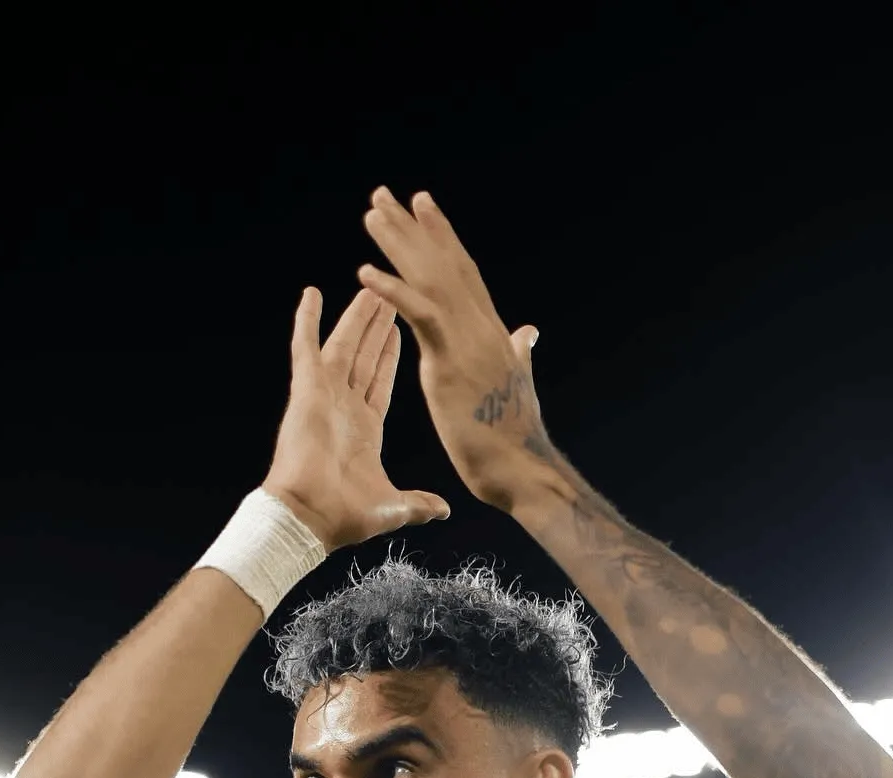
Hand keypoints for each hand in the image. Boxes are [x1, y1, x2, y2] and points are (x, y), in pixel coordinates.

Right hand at [264, 286, 449, 550]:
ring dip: (356, 317)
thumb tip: (442, 509)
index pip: (380, 382)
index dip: (389, 357)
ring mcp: (325, 396)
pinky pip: (306, 347)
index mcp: (365, 430)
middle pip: (364, 356)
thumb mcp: (392, 507)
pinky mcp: (308, 390)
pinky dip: (307, 320)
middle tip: (388, 295)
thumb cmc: (344, 516)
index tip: (399, 330)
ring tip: (369, 287)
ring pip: (344, 345)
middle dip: (377, 327)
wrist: (311, 517)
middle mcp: (345, 407)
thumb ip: (417, 504)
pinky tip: (312, 293)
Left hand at [358, 188, 547, 513]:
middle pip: (442, 264)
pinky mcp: (449, 361)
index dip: (442, 238)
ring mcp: (465, 340)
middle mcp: (479, 326)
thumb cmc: (514, 437)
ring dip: (398, 244)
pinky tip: (364, 271)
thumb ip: (518, 353)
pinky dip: (392, 291)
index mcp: (490, 331)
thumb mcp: (514, 384)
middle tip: (384, 195)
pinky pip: (417, 315)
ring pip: (428, 279)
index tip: (423, 208)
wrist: (520, 468)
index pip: (463, 274)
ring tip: (371, 213)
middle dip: (414, 228)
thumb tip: (528, 332)